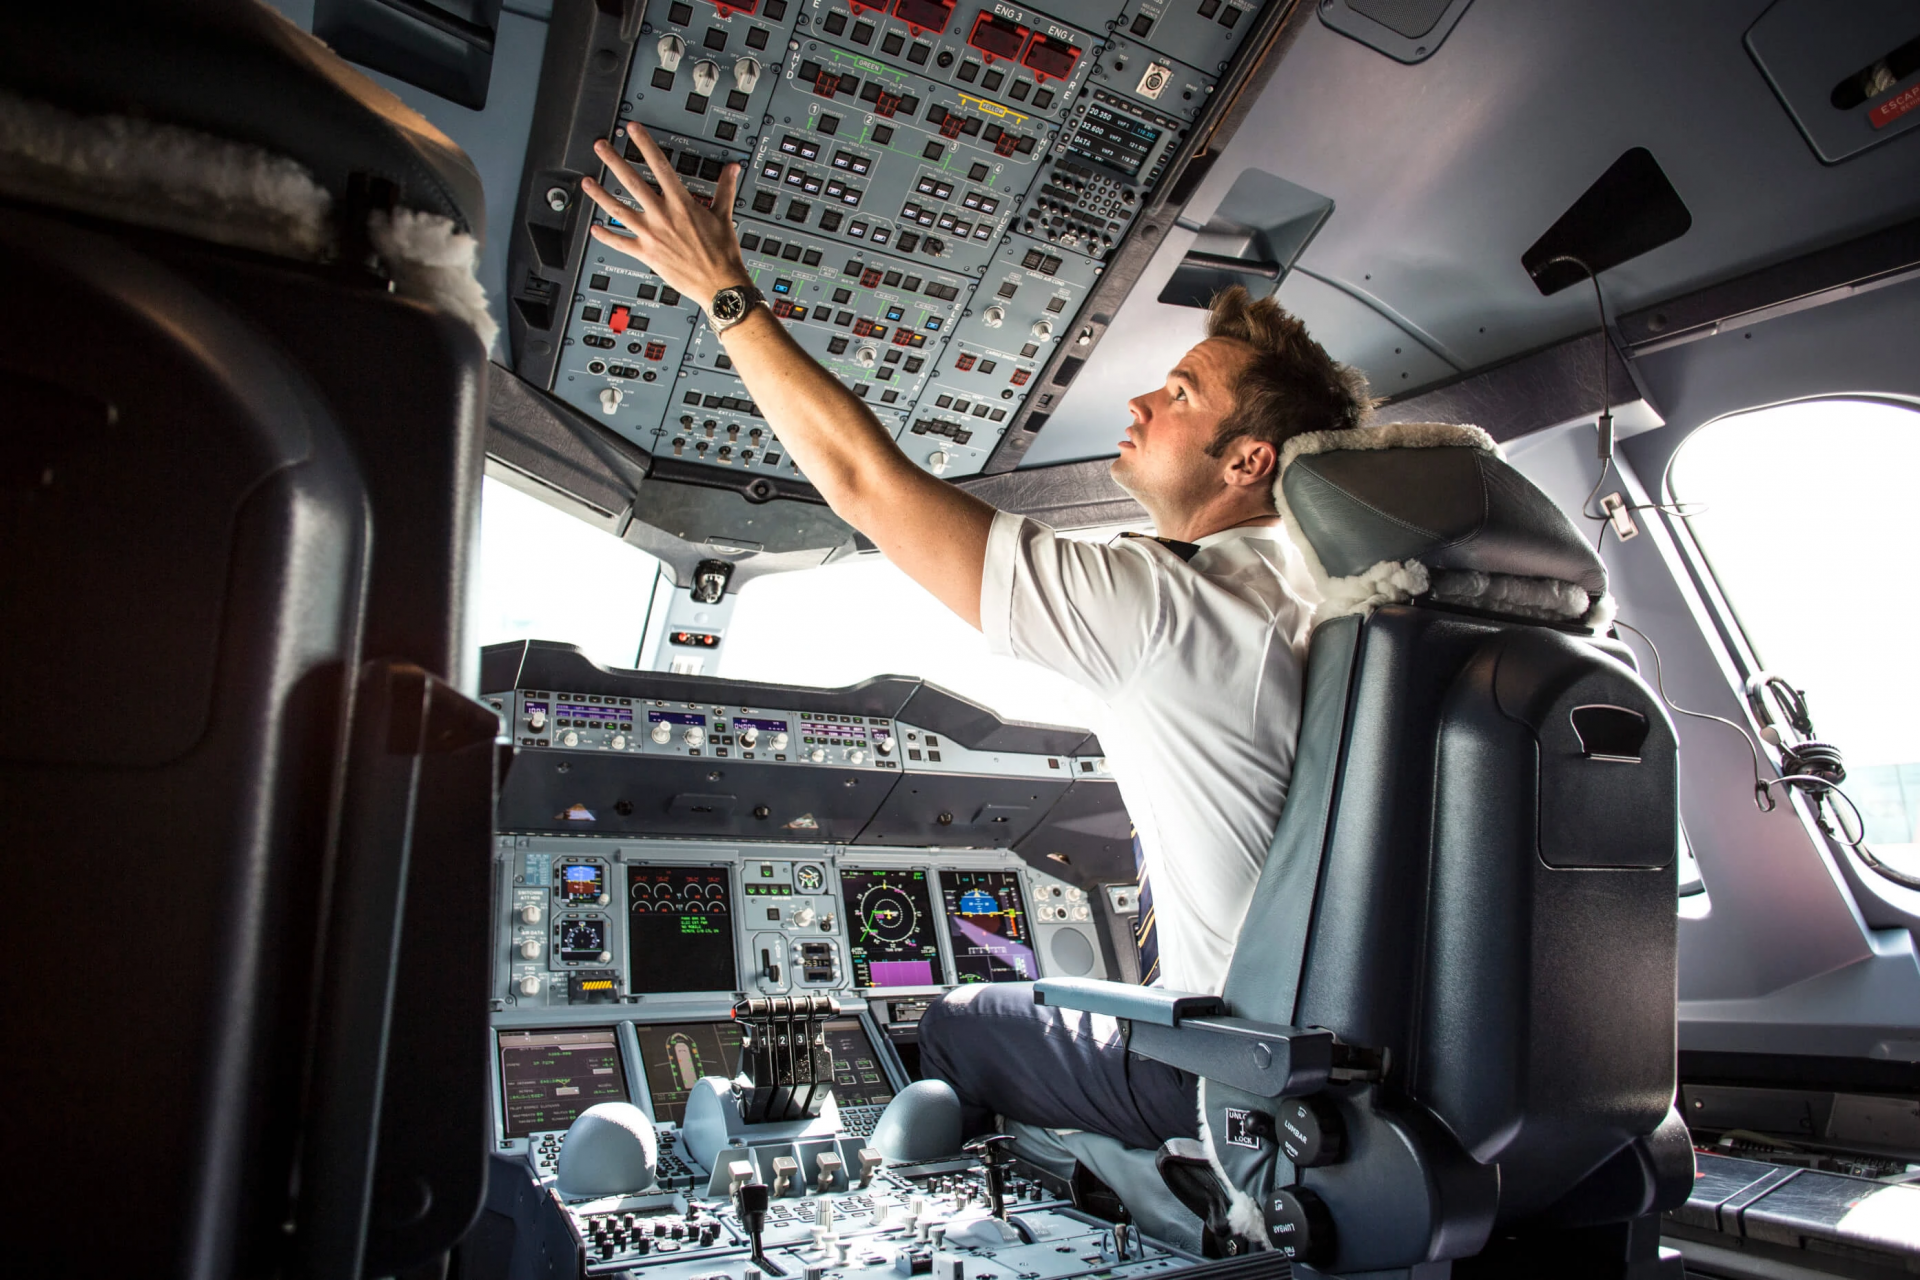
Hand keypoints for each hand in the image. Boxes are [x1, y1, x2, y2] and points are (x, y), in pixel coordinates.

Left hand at [580, 131, 747, 308]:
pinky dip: (606, 235)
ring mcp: (651, 235)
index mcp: (681, 203)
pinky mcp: (647, 254)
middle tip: (600, 146)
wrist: (719, 284)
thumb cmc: (723, 253)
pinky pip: (621, 243)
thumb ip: (724, 189)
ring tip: (586, 182)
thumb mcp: (724, 215)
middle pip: (632, 182)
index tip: (632, 130)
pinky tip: (594, 227)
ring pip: (619, 210)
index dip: (645, 144)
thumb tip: (732, 169)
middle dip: (614, 161)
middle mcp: (662, 216)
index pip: (660, 166)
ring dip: (600, 195)